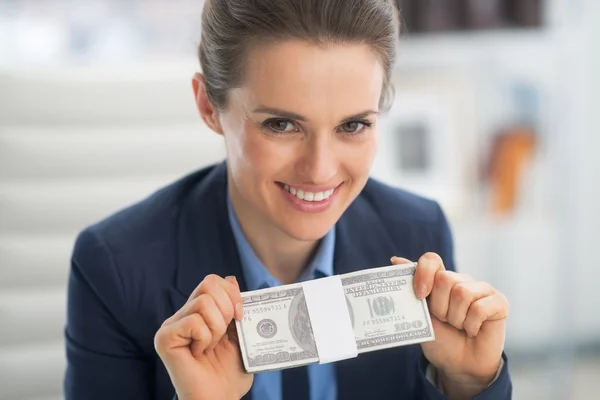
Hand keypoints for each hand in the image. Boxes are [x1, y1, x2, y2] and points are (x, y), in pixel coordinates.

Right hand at [155, 275, 252, 399]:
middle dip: (227, 309)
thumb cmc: (229, 373)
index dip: (232, 294)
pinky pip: (193, 322)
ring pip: (203, 302)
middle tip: (224, 335)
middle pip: (208, 284)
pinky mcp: (165, 338)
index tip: (241, 316)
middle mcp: (182, 315)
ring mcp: (171, 326)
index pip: (213, 281)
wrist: (220, 399)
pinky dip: (205, 338)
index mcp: (199, 313)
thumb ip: (235, 307)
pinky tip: (199, 353)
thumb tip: (231, 278)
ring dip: (217, 328)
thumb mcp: (241, 335)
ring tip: (211, 347)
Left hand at [391, 254, 508, 399]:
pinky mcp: (499, 302)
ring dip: (456, 318)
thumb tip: (395, 260)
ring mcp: (482, 289)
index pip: (431, 260)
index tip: (419, 295)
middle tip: (445, 321)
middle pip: (445, 278)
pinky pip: (480, 307)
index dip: (423, 273)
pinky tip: (473, 330)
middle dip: (439, 307)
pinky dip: (472, 325)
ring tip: (459, 326)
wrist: (458, 365)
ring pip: (463, 293)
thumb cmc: (440, 339)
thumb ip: (411, 287)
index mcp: (441, 279)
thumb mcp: (420, 314)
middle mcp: (462, 280)